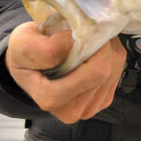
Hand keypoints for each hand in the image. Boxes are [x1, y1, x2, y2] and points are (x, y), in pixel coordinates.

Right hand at [5, 21, 126, 123]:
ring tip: (84, 43)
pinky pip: (116, 73)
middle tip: (85, 33)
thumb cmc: (24, 52)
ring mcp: (88, 108)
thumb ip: (48, 47)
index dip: (96, 44)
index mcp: (51, 98)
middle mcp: (71, 110)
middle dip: (102, 45)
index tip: (82, 30)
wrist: (27, 63)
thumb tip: (78, 44)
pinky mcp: (100, 101)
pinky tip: (90, 54)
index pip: (97, 70)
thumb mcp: (24, 42)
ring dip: (106, 50)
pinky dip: (109, 57)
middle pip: (108, 70)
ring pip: (115, 69)